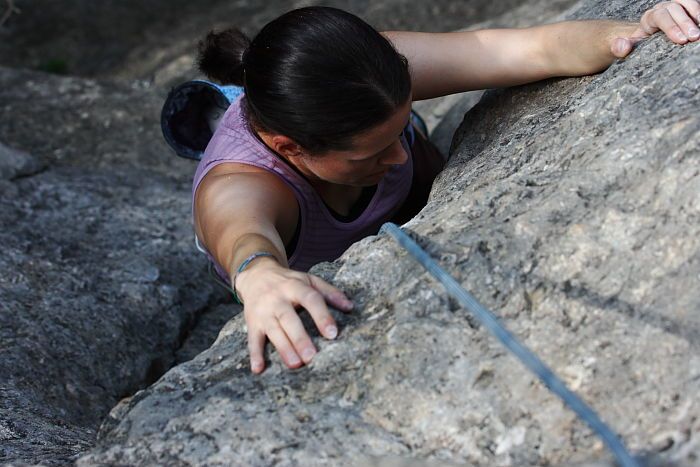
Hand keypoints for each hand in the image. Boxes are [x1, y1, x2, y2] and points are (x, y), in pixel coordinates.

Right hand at [235, 257, 353, 373]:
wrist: (256, 275)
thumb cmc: (289, 282)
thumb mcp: (309, 280)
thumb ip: (329, 292)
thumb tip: (351, 307)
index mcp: (295, 287)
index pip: (310, 299)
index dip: (322, 316)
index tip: (332, 334)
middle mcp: (277, 299)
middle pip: (289, 319)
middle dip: (300, 338)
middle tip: (312, 356)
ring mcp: (263, 311)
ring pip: (273, 331)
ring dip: (283, 348)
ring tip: (295, 364)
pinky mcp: (252, 323)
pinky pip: (252, 340)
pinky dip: (254, 354)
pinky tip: (258, 369)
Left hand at [612, 0, 699, 57]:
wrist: (642, 40)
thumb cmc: (635, 45)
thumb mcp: (623, 48)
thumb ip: (619, 48)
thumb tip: (622, 45)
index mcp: (649, 18)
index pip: (660, 17)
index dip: (671, 27)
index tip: (680, 40)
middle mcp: (663, 9)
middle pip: (675, 9)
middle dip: (686, 23)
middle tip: (694, 37)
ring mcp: (676, 9)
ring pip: (687, 3)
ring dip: (696, 15)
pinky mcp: (686, 12)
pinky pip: (694, 8)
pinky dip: (699, 15)